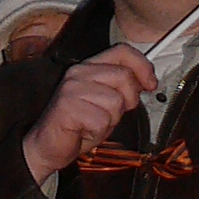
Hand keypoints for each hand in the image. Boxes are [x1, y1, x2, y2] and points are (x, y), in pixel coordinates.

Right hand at [22, 44, 157, 186]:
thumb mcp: (106, 102)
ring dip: (110, 120)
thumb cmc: (78, 125)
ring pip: (115, 102)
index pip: (122, 51)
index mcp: (89, 67)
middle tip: (112, 113)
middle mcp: (79, 73)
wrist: (48, 146)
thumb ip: (122, 88)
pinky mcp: (68, 107)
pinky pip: (102, 121)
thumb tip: (146, 80)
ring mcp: (72, 89)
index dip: (142, 65)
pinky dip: (98, 132)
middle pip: (124, 77)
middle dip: (128, 100)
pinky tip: (84, 131)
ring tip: (93, 123)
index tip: (151, 83)